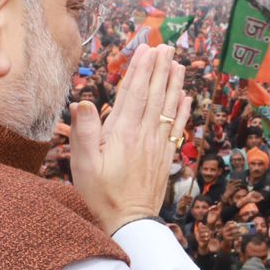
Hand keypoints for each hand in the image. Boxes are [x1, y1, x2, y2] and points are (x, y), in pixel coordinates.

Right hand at [70, 46, 191, 234]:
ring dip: (174, 84)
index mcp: (123, 133)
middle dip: (159, 69)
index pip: (134, 93)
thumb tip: (82, 101)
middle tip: (166, 47)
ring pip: (168, 107)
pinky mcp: (165, 157)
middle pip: (154, 94)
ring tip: (178, 63)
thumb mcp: (83, 164)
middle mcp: (144, 135)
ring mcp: (157, 145)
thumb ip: (84, 132)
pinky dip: (182, 111)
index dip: (140, 69)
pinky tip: (186, 98)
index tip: (146, 50)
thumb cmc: (101, 195)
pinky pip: (176, 128)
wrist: (129, 222)